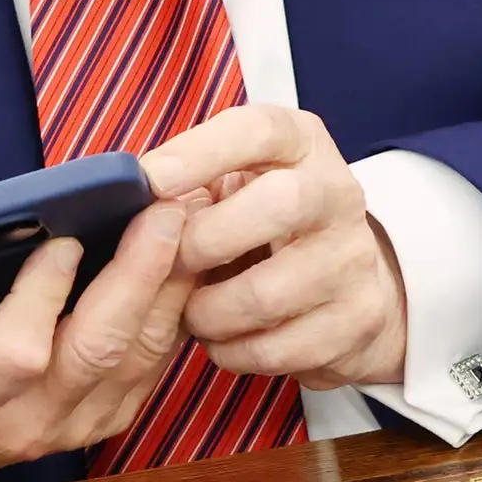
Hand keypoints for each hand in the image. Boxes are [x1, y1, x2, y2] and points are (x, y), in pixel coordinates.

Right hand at [0, 205, 196, 481]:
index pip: (19, 350)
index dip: (44, 295)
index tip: (65, 236)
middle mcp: (30, 420)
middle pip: (98, 351)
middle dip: (138, 276)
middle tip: (164, 211)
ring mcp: (75, 425)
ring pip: (138, 357)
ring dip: (171, 286)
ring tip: (191, 220)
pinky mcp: (105, 418)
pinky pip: (152, 365)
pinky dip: (173, 310)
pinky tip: (184, 257)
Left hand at [141, 106, 406, 391]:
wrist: (346, 281)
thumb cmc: (263, 223)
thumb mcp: (233, 184)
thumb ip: (187, 183)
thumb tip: (122, 199)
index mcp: (300, 144)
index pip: (259, 129)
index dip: (202, 152)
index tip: (152, 180)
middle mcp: (337, 192)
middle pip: (282, 204)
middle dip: (209, 239)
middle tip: (172, 262)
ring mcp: (354, 259)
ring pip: (269, 293)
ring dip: (209, 312)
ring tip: (191, 313)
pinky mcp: (359, 319)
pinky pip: (278, 349)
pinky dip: (234, 352)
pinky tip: (223, 340)